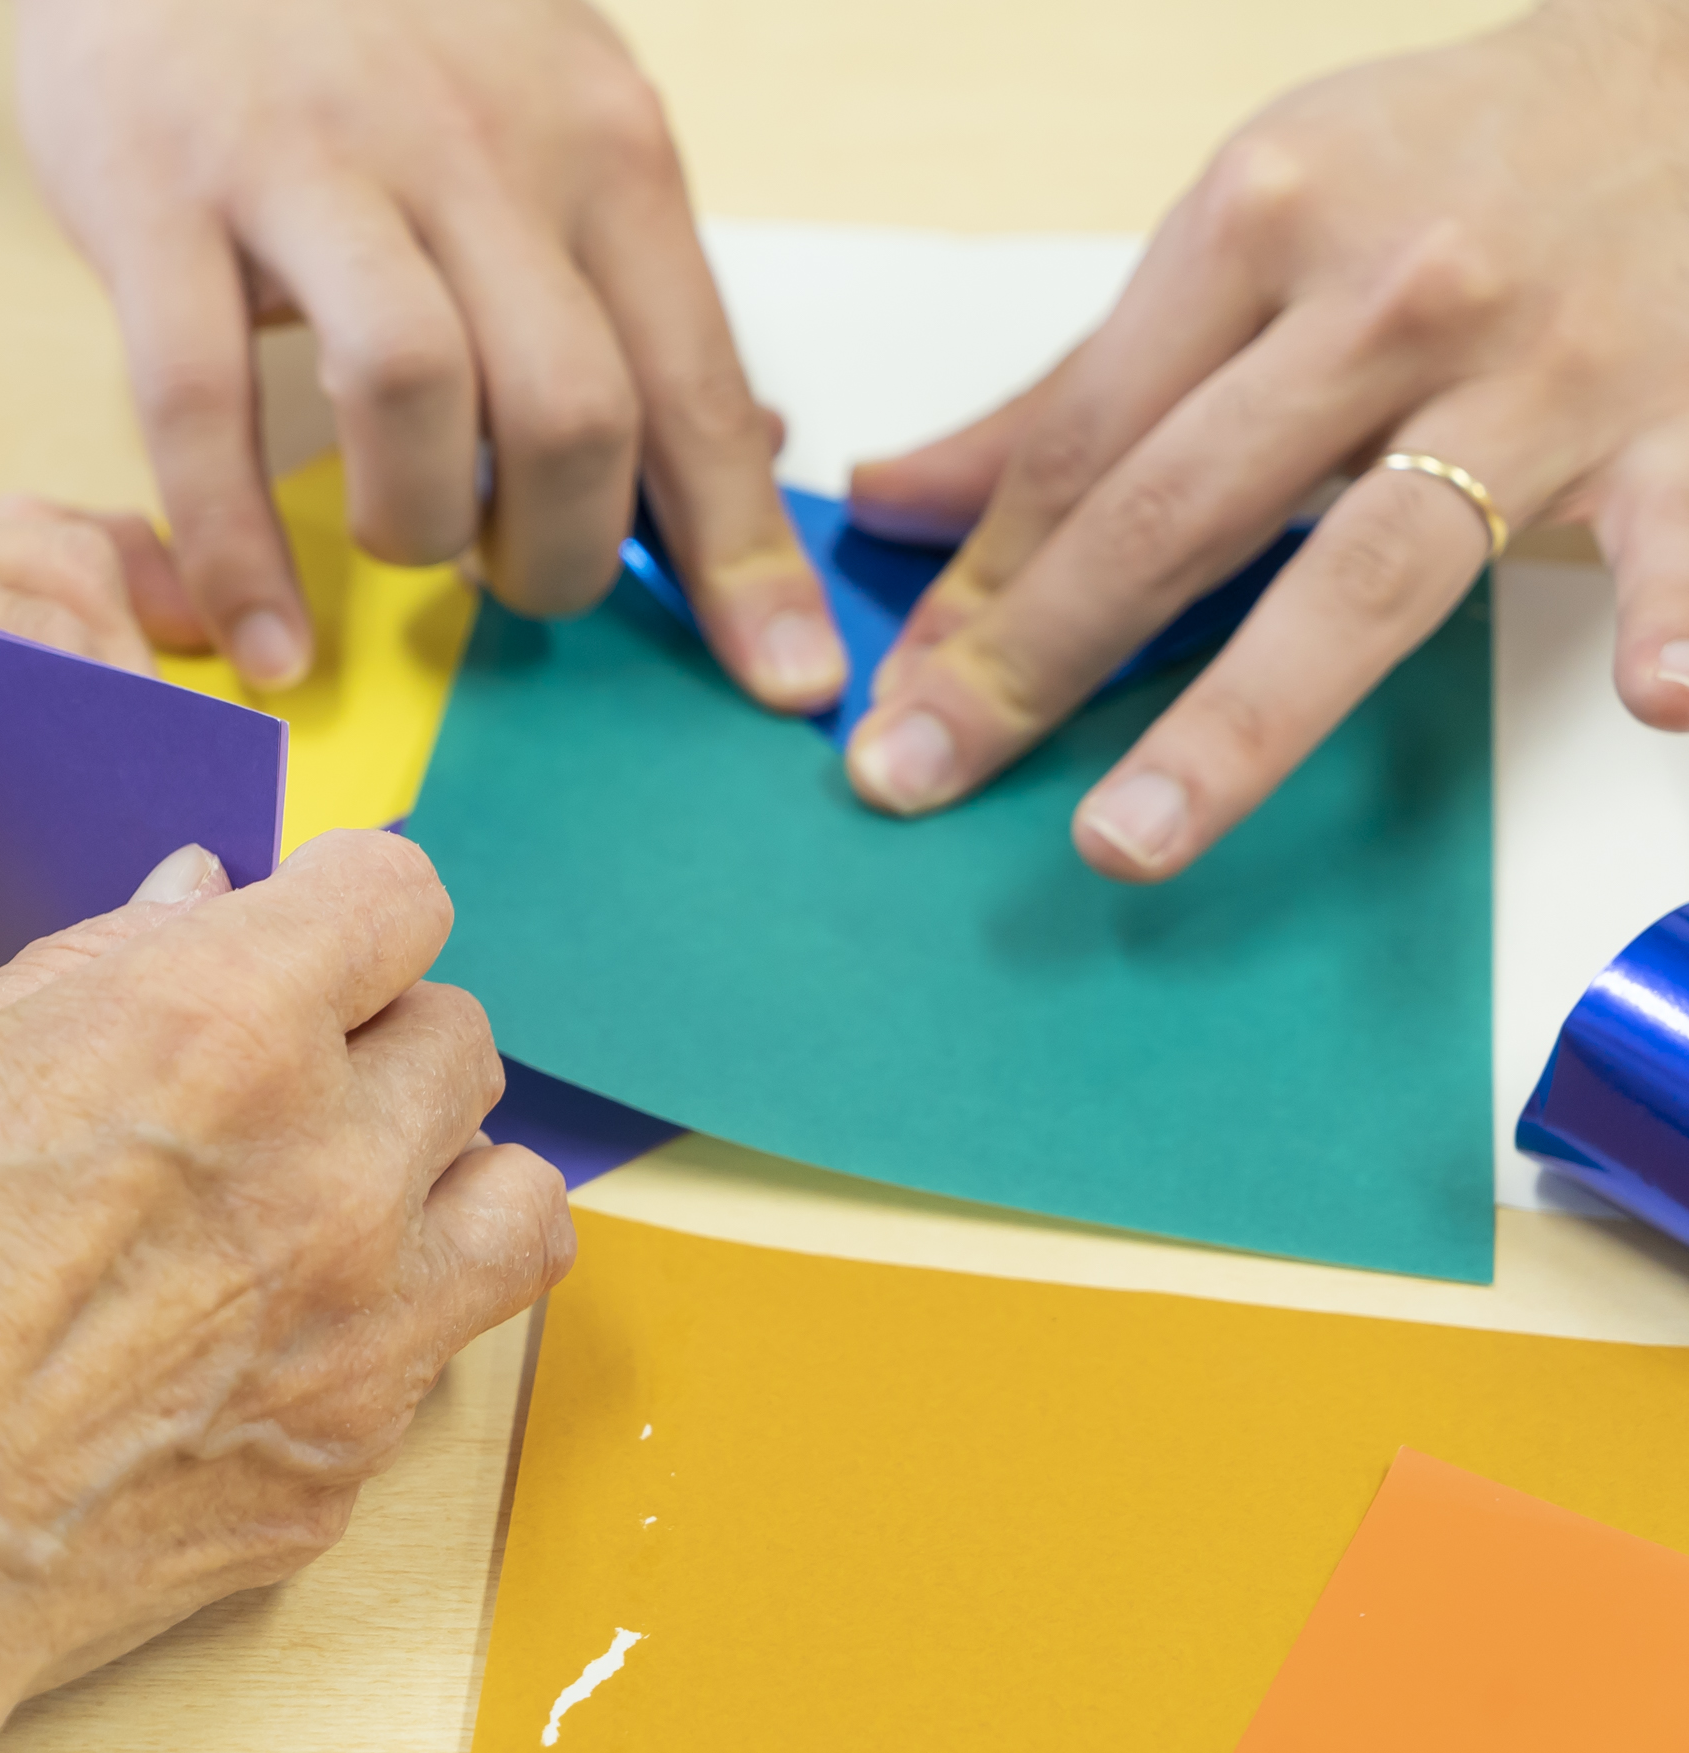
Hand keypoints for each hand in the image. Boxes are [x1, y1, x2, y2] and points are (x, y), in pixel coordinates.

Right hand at [0, 830, 573, 1752]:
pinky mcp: (342, 1464)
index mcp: (217, 1030)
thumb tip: (193, 902)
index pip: (399, 897)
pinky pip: (438, 1356)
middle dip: (374, 1037)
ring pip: (516, 1198)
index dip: (341, 905)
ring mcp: (357, 1332)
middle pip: (461, 1038)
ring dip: (440, 1174)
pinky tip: (272, 1336)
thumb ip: (94, 972)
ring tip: (337, 1198)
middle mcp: (325, 1172)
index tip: (306, 934)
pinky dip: (386, 1325)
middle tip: (280, 1077)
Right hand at [17, 0, 843, 710]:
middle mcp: (475, 151)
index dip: (743, 555)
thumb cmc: (382, 40)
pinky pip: (201, 404)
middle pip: (574, 411)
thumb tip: (748, 451)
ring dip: (419, 530)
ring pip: (411, 395)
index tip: (784, 681)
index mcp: (599, 144)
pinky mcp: (161, 195)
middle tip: (518, 578)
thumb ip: (631, 289)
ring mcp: (311, 167)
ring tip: (402, 545)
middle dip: (562, 555)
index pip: (697, 383)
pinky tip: (262, 641)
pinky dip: (238, 550)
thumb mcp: (550, 120)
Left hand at [842, 0, 1688, 878]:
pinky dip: (1681, 619)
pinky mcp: (1678, 429)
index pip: (1083, 447)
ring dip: (1236, 718)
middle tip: (922, 771)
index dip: (977, 584)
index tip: (903, 694)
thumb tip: (894, 500)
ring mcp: (1536, 370)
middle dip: (1035, 658)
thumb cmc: (1437, 164)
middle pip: (1178, 513)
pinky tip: (1661, 703)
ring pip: (1364, 569)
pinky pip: (1675, 536)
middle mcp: (1386, 295)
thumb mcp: (1241, 225)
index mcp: (1256, 221)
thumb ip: (1074, 387)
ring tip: (1127, 835)